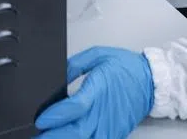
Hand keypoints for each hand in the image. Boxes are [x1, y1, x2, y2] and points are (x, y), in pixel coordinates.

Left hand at [36, 47, 153, 137]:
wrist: (151, 82)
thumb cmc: (125, 67)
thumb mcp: (98, 55)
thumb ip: (75, 64)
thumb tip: (57, 75)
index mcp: (99, 89)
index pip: (76, 107)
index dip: (56, 116)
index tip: (41, 119)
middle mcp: (103, 112)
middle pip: (75, 132)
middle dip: (53, 136)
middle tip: (35, 136)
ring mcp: (109, 126)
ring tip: (47, 138)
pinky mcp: (113, 134)